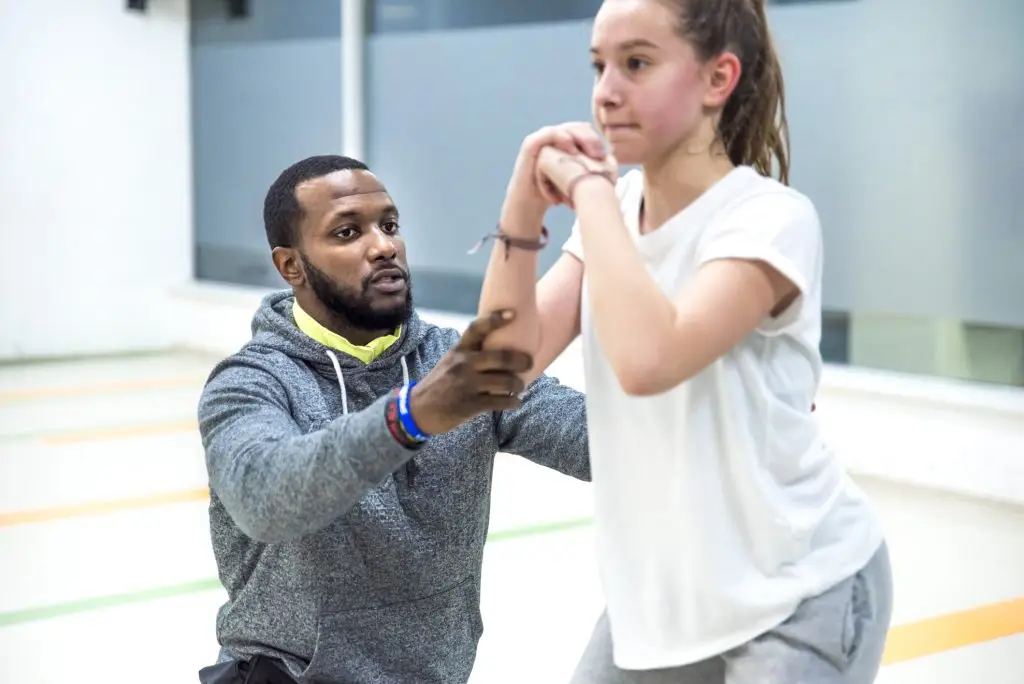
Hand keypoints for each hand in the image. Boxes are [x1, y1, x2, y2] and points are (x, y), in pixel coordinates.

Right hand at [409, 310, 533, 434]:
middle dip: (521, 360)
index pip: (477, 328)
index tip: (514, 313)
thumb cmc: (441, 382)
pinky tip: (516, 402)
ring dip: (518, 385)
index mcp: (459, 350)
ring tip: (520, 387)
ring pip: (506, 381)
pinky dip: (513, 402)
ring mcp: (467, 384)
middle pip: (501, 357)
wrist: (419, 410)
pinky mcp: (470, 405)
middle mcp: (463, 364)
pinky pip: (501, 402)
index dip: (496, 319)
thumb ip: (471, 353)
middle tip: (529, 363)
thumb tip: (501, 345)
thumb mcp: (451, 361)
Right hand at [499, 122, 607, 229]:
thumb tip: (612, 165)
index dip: (596, 140)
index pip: (586, 131)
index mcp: (568, 142)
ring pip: (564, 130)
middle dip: (590, 139)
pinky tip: (571, 149)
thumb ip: (590, 171)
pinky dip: (560, 138)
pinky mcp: (531, 145)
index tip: (605, 156)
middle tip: (599, 154)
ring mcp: (543, 139)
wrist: (530, 204)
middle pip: (577, 128)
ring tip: (587, 154)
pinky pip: (547, 135)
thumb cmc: (555, 192)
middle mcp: (556, 137)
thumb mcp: (575, 181)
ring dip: (578, 139)